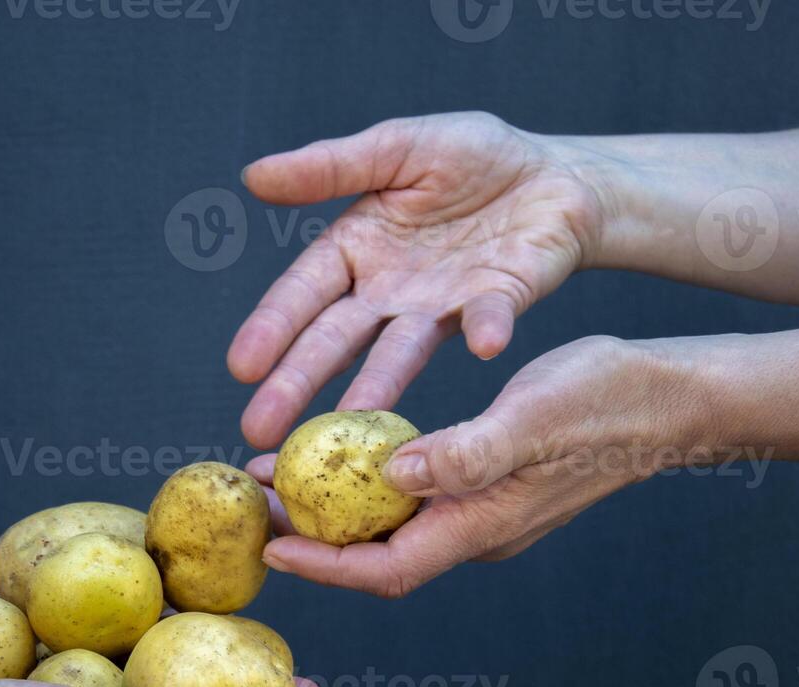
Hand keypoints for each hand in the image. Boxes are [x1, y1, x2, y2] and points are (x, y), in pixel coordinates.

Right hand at [228, 112, 614, 447]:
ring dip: (379, 384)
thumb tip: (254, 175)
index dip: (271, 328)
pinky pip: (489, 317)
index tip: (241, 368)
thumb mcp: (396, 146)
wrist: (557, 173)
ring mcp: (443, 307)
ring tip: (354, 418)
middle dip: (298, 382)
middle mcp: (390, 292)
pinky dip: (487, 328)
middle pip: (335, 339)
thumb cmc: (472, 158)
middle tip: (259, 430)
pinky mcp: (499, 303)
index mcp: (355, 250)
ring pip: (401, 351)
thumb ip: (331, 166)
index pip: (302, 293)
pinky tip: (483, 345)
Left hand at [249, 335, 710, 596]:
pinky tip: (348, 451)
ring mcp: (486, 510)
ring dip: (337, 510)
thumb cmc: (606, 402)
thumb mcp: (531, 418)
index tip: (272, 547)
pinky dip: (370, 483)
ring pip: (394, 526)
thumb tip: (392, 478)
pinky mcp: (491, 482)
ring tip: (283, 478)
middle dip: (316, 540)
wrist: (667, 399)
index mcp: (481, 525)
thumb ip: (465, 452)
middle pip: (378, 555)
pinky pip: (416, 496)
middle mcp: (477, 528)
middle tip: (258, 509)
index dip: (326, 566)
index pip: (387, 570)